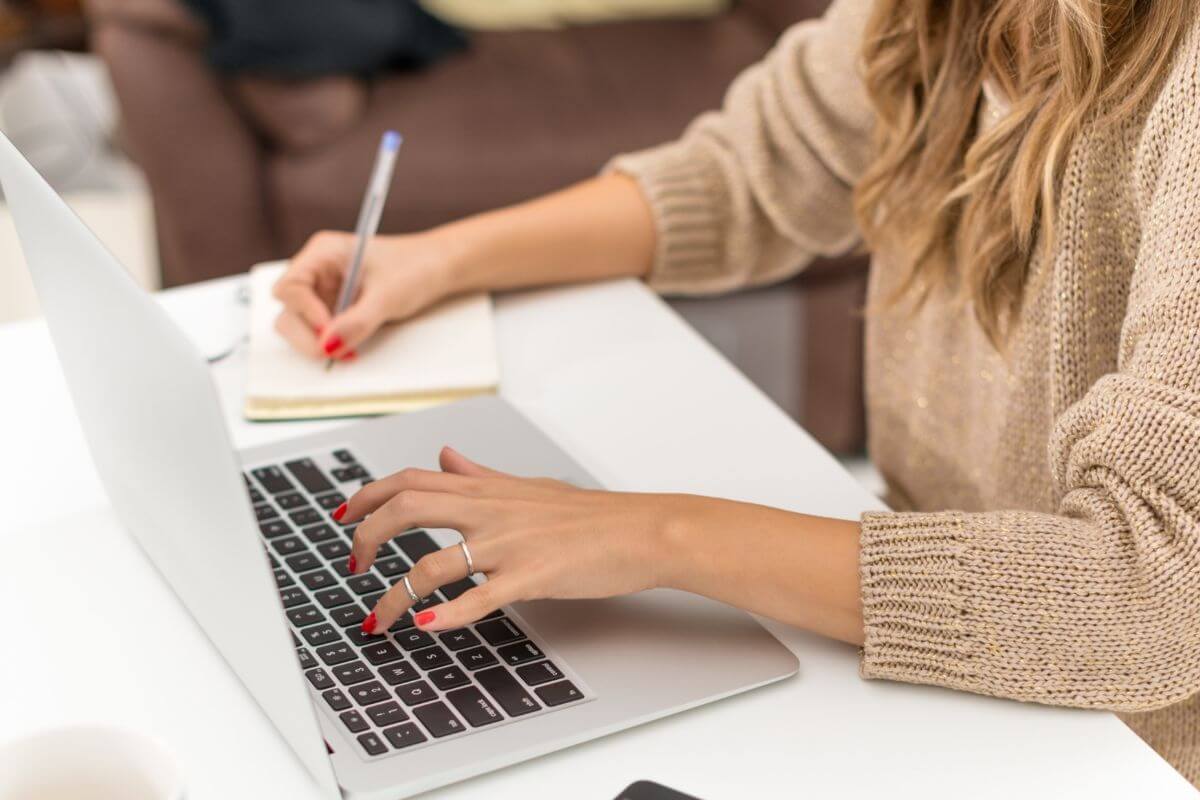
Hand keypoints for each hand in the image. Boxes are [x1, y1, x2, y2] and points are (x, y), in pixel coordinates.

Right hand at [271, 230, 461, 359]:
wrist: (438, 269)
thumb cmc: (415, 267)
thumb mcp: (388, 295)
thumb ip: (357, 321)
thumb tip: (328, 346)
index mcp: (322, 253)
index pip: (291, 286)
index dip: (304, 311)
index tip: (328, 330)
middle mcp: (316, 272)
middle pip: (288, 309)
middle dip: (307, 334)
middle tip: (333, 352)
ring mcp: (323, 293)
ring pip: (298, 325)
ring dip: (317, 343)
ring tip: (348, 352)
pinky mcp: (333, 311)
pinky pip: (319, 333)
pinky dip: (330, 345)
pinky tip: (351, 350)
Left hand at [339, 447, 684, 633]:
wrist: (639, 531)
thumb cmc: (589, 515)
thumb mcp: (527, 487)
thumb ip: (480, 476)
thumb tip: (446, 456)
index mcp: (486, 491)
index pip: (410, 480)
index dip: (368, 495)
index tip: (344, 515)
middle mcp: (489, 511)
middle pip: (406, 508)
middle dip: (366, 537)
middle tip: (352, 566)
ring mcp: (508, 544)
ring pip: (432, 563)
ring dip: (393, 595)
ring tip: (376, 620)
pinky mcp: (531, 576)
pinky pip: (478, 597)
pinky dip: (445, 614)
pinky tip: (424, 626)